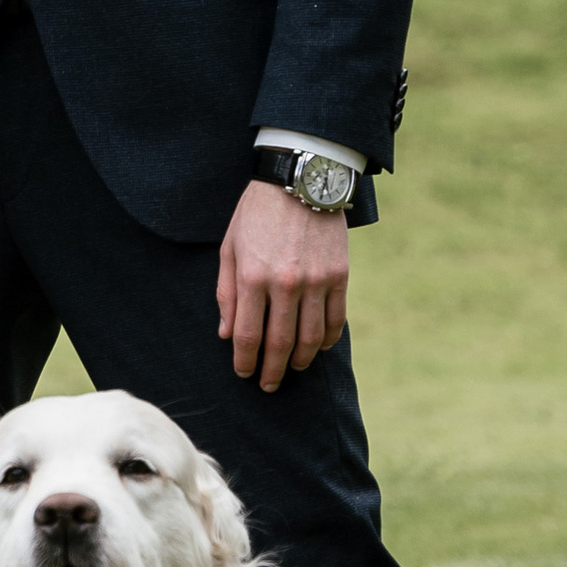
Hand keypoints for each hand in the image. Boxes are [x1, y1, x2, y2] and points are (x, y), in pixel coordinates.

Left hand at [217, 182, 348, 392]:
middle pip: (280, 343)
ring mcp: (316, 281)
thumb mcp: (230, 248)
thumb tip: (227, 334)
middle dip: (272, 370)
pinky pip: (336, 320)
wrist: (300, 180)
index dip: (245, 362)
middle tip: (268, 385)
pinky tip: (319, 348)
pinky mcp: (340, 276)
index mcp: (253, 277)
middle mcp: (285, 284)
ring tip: (293, 370)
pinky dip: (328, 340)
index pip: (248, 335)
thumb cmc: (256, 213)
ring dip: (301, 361)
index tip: (244, 374)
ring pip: (311, 338)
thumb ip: (227, 293)